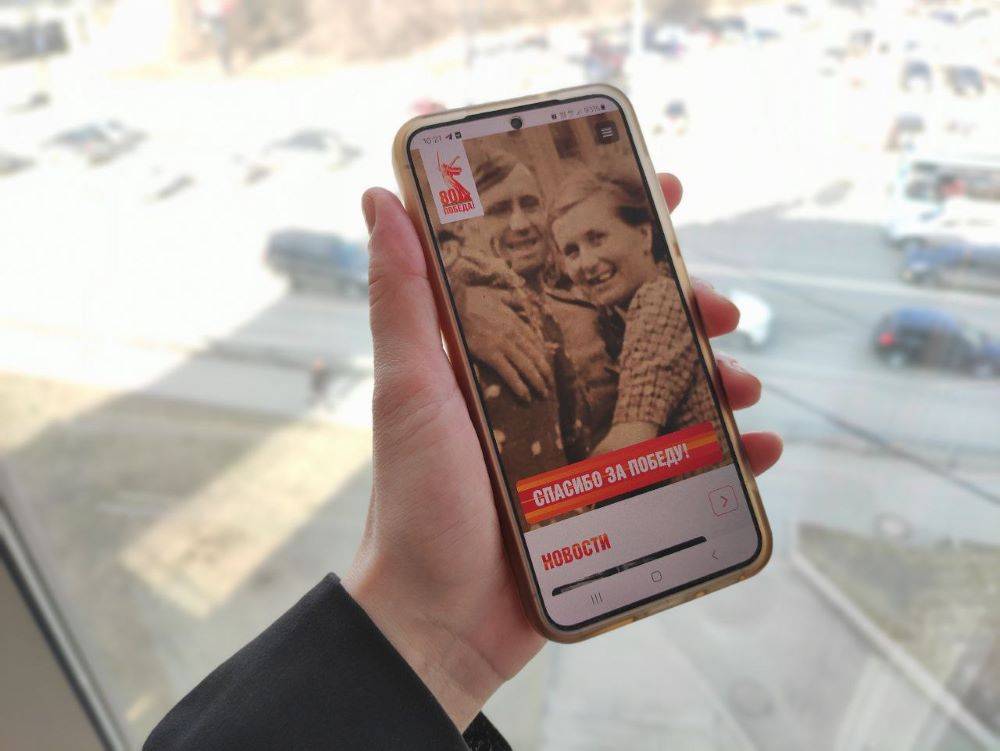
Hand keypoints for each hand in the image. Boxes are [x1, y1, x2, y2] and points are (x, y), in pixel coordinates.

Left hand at [343, 173, 782, 730]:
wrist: (442, 618)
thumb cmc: (416, 501)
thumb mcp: (409, 390)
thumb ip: (400, 298)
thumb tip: (382, 196)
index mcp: (507, 351)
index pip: (566, 271)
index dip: (612, 229)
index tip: (660, 191)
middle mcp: (554, 385)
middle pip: (635, 327)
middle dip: (687, 306)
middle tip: (720, 306)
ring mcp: (589, 439)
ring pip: (670, 389)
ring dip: (719, 376)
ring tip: (743, 384)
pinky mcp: (614, 493)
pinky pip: (685, 463)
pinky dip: (728, 453)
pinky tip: (759, 449)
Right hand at [460, 286, 553, 400]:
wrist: (456, 303)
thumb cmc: (473, 299)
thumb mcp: (497, 295)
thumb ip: (511, 299)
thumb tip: (522, 301)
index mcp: (515, 321)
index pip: (535, 341)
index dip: (543, 356)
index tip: (547, 366)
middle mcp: (513, 334)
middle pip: (535, 356)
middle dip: (545, 372)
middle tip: (550, 385)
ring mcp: (503, 345)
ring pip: (526, 366)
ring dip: (537, 381)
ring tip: (543, 393)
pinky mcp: (491, 354)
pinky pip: (509, 372)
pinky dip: (519, 385)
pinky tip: (525, 395)